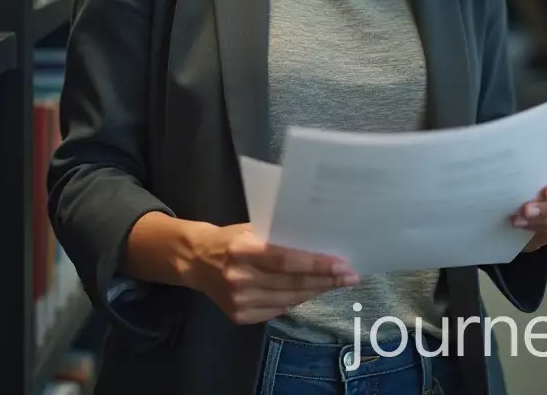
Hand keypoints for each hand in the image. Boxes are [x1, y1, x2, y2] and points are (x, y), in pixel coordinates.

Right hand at [186, 223, 359, 323]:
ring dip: (316, 291)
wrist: (195, 261)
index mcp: (242, 250)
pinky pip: (277, 309)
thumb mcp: (250, 229)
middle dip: (325, 280)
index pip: (286, 260)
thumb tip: (318, 244)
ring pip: (288, 299)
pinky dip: (296, 300)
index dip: (316, 264)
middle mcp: (240, 278)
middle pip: (292, 282)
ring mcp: (239, 301)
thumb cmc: (229, 239)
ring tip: (337, 284)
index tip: (342, 264)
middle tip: (350, 276)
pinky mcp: (239, 316)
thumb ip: (278, 238)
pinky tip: (311, 291)